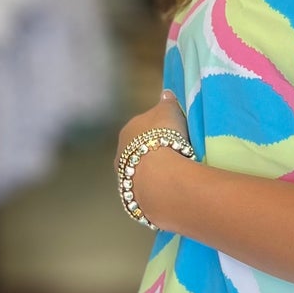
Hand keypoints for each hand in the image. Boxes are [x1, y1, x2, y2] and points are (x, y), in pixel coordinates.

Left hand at [116, 92, 195, 229]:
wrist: (160, 176)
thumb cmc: (164, 137)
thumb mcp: (169, 111)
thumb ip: (166, 102)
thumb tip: (165, 93)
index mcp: (127, 132)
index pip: (140, 129)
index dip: (155, 131)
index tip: (171, 136)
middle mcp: (120, 156)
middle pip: (136, 153)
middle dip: (150, 155)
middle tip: (173, 157)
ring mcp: (125, 179)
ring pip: (138, 174)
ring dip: (151, 175)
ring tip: (173, 177)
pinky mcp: (134, 199)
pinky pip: (146, 193)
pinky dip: (155, 192)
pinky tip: (168, 193)